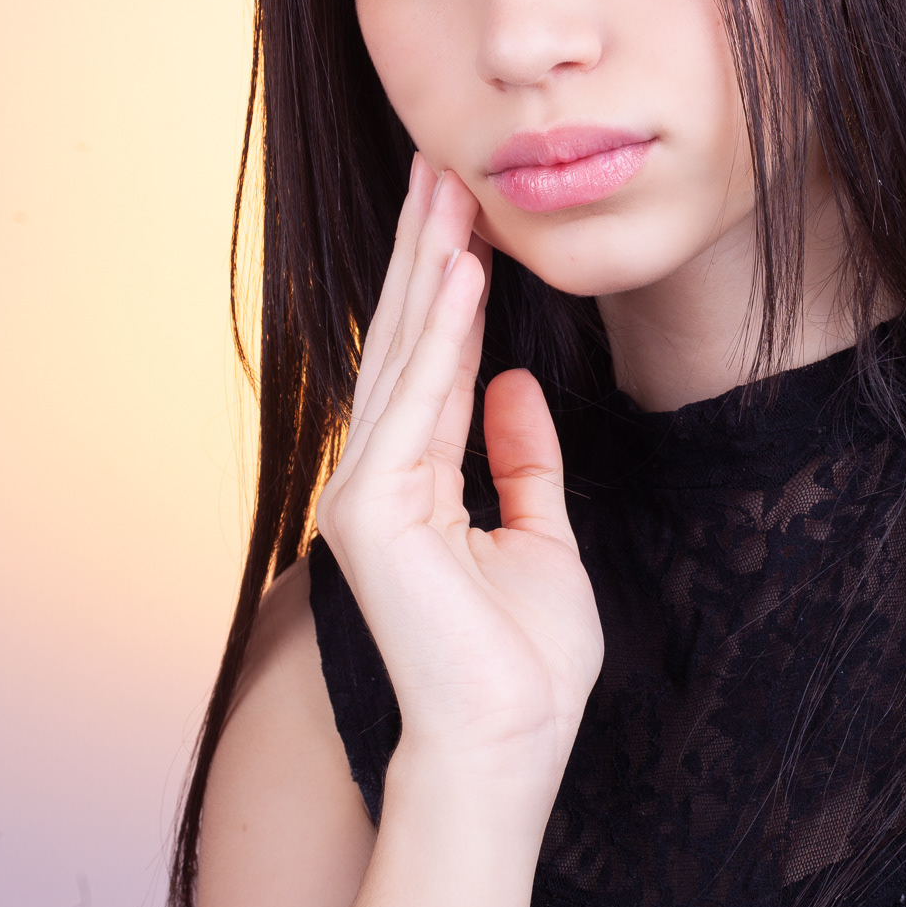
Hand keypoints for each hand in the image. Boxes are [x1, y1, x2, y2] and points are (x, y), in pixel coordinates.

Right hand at [315, 155, 602, 823]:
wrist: (509, 744)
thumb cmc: (525, 664)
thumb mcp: (540, 537)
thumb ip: (522, 460)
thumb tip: (515, 388)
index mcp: (413, 488)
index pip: (431, 367)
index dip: (448, 289)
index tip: (465, 215)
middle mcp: (377, 480)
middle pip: (405, 344)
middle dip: (426, 251)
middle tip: (440, 162)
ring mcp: (365, 494)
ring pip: (405, 356)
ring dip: (429, 267)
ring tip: (448, 186)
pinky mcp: (370, 511)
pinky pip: (417, 400)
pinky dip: (441, 332)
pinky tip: (460, 269)